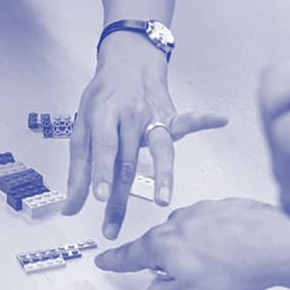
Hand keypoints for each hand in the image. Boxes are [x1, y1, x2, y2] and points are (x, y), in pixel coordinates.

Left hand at [65, 36, 225, 238]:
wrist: (128, 62)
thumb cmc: (102, 99)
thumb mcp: (81, 129)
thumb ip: (78, 171)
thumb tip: (70, 208)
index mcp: (103, 116)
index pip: (104, 147)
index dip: (102, 172)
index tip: (101, 197)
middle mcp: (128, 116)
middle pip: (127, 161)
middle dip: (120, 197)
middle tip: (112, 228)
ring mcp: (152, 116)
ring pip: (159, 148)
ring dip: (162, 175)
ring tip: (163, 200)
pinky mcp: (170, 118)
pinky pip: (187, 121)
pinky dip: (203, 119)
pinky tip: (219, 120)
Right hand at [94, 198, 289, 289]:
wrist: (279, 245)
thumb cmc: (236, 270)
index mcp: (162, 244)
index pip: (130, 254)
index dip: (115, 261)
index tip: (105, 260)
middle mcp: (180, 221)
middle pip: (163, 244)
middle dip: (169, 262)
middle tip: (185, 280)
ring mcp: (207, 211)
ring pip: (192, 235)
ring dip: (200, 252)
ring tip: (221, 272)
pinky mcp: (231, 208)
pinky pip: (218, 228)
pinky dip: (223, 243)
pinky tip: (237, 258)